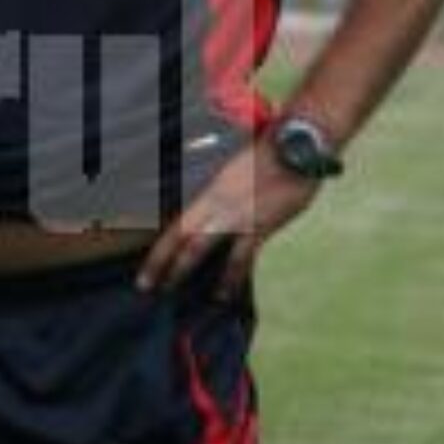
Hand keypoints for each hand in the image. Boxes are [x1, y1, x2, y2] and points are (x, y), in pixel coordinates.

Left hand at [135, 141, 318, 297]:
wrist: (298, 149)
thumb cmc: (271, 153)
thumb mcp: (236, 169)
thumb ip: (222, 190)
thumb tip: (212, 207)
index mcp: (209, 190)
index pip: (175, 224)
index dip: (158, 247)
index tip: (145, 264)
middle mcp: (217, 204)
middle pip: (180, 238)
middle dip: (161, 264)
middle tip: (145, 286)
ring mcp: (237, 216)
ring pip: (201, 248)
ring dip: (186, 271)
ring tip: (174, 291)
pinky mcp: (260, 227)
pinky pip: (241, 259)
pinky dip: (231, 278)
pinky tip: (224, 294)